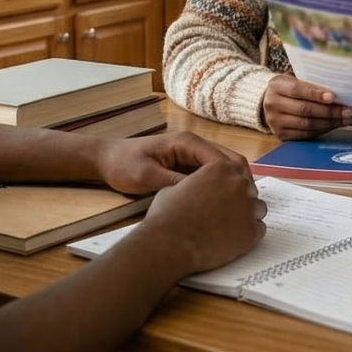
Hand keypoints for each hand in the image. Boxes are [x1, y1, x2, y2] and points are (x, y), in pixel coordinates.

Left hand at [92, 132, 249, 194]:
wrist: (106, 161)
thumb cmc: (123, 165)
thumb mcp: (147, 176)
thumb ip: (174, 182)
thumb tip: (200, 194)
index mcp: (186, 142)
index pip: (221, 158)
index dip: (235, 178)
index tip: (241, 199)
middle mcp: (193, 146)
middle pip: (228, 161)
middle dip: (239, 182)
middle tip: (245, 206)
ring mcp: (191, 156)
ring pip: (221, 170)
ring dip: (230, 186)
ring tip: (236, 209)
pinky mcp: (186, 166)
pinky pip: (209, 176)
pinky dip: (217, 188)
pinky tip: (219, 207)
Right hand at [136, 160, 266, 273]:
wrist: (170, 243)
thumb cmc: (167, 215)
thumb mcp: (176, 186)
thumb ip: (195, 182)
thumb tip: (195, 187)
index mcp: (221, 168)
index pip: (236, 170)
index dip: (230, 182)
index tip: (227, 191)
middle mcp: (239, 184)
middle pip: (249, 188)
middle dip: (240, 197)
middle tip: (227, 209)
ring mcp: (248, 208)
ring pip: (258, 208)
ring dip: (247, 214)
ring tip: (231, 224)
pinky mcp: (251, 232)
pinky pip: (260, 229)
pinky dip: (250, 233)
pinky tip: (235, 237)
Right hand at [261, 75, 351, 139]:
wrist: (269, 102)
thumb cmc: (288, 89)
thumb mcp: (294, 81)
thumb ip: (310, 86)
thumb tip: (337, 95)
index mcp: (276, 86)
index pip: (297, 90)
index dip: (315, 94)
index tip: (333, 97)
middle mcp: (272, 105)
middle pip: (304, 110)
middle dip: (329, 111)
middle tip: (348, 111)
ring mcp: (275, 122)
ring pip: (307, 124)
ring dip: (329, 123)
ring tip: (346, 119)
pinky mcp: (281, 135)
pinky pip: (305, 135)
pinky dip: (322, 130)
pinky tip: (334, 125)